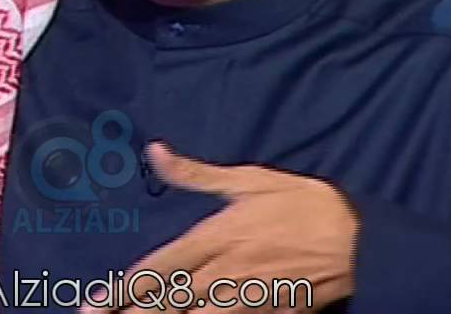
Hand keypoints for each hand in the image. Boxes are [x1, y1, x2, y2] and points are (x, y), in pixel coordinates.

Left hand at [84, 141, 359, 311]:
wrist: (356, 240)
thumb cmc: (301, 203)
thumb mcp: (248, 180)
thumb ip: (197, 174)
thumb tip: (155, 152)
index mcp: (215, 236)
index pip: (158, 268)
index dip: (122, 288)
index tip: (93, 303)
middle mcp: (224, 272)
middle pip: (167, 303)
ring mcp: (245, 300)